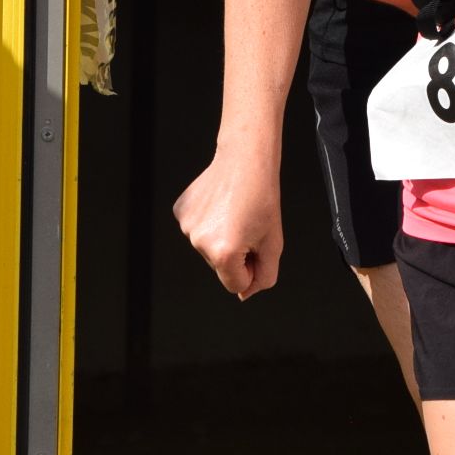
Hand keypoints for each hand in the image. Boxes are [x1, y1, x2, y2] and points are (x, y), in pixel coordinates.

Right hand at [171, 146, 282, 298]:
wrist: (246, 160)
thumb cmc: (263, 198)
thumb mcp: (274, 244)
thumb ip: (264, 276)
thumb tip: (245, 294)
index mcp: (224, 253)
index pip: (235, 285)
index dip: (251, 270)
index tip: (257, 247)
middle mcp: (200, 242)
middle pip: (220, 267)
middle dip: (236, 253)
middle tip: (248, 225)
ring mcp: (187, 227)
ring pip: (208, 249)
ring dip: (223, 237)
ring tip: (235, 212)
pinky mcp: (181, 212)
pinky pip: (198, 230)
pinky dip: (210, 223)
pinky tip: (220, 205)